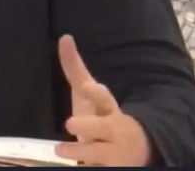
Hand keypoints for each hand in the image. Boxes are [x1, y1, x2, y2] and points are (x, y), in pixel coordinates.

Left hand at [54, 35, 151, 166]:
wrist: (134, 150)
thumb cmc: (102, 116)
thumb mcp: (88, 95)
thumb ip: (75, 69)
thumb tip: (64, 37)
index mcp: (108, 108)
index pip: (102, 98)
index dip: (95, 92)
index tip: (87, 87)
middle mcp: (114, 129)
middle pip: (103, 127)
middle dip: (89, 125)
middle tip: (70, 124)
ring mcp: (114, 152)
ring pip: (99, 153)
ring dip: (80, 152)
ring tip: (60, 150)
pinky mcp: (112, 167)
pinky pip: (99, 167)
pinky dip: (89, 166)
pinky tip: (82, 166)